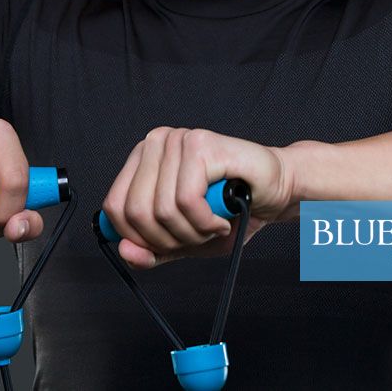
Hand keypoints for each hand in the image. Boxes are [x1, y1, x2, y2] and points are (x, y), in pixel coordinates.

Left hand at [102, 127, 293, 268]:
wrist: (277, 192)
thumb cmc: (231, 211)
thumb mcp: (183, 241)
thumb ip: (150, 250)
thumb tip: (125, 251)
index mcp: (143, 159)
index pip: (114, 208)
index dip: (139, 239)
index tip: (169, 244)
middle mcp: (155, 143)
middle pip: (135, 211)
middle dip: (168, 239)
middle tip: (196, 236)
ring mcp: (176, 140)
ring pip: (161, 209)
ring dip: (192, 232)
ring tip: (212, 225)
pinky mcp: (200, 145)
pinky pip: (186, 200)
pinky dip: (205, 222)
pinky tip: (220, 218)